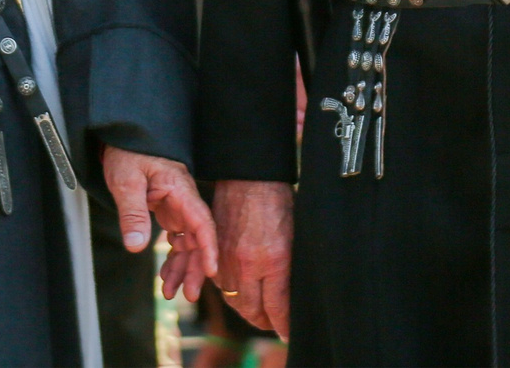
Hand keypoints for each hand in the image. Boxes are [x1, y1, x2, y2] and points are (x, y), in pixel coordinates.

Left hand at [101, 147, 215, 301]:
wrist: (123, 137)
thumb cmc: (128, 151)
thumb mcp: (126, 181)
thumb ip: (132, 213)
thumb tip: (136, 247)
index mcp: (180, 190)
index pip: (202, 222)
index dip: (209, 248)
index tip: (210, 271)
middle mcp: (183, 200)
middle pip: (198, 238)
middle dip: (195, 268)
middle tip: (188, 294)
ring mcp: (177, 206)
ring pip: (187, 242)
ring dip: (182, 268)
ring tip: (172, 293)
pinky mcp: (168, 210)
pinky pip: (176, 239)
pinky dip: (172, 259)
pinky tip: (167, 276)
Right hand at [213, 178, 293, 337]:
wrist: (249, 176)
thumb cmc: (278, 201)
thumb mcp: (294, 237)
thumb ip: (290, 269)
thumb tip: (291, 295)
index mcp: (274, 262)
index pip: (278, 310)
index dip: (284, 327)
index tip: (289, 334)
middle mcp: (248, 265)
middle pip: (253, 311)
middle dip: (265, 322)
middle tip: (274, 324)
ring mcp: (228, 259)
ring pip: (234, 300)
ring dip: (247, 310)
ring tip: (259, 312)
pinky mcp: (215, 251)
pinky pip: (220, 283)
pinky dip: (231, 291)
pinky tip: (241, 290)